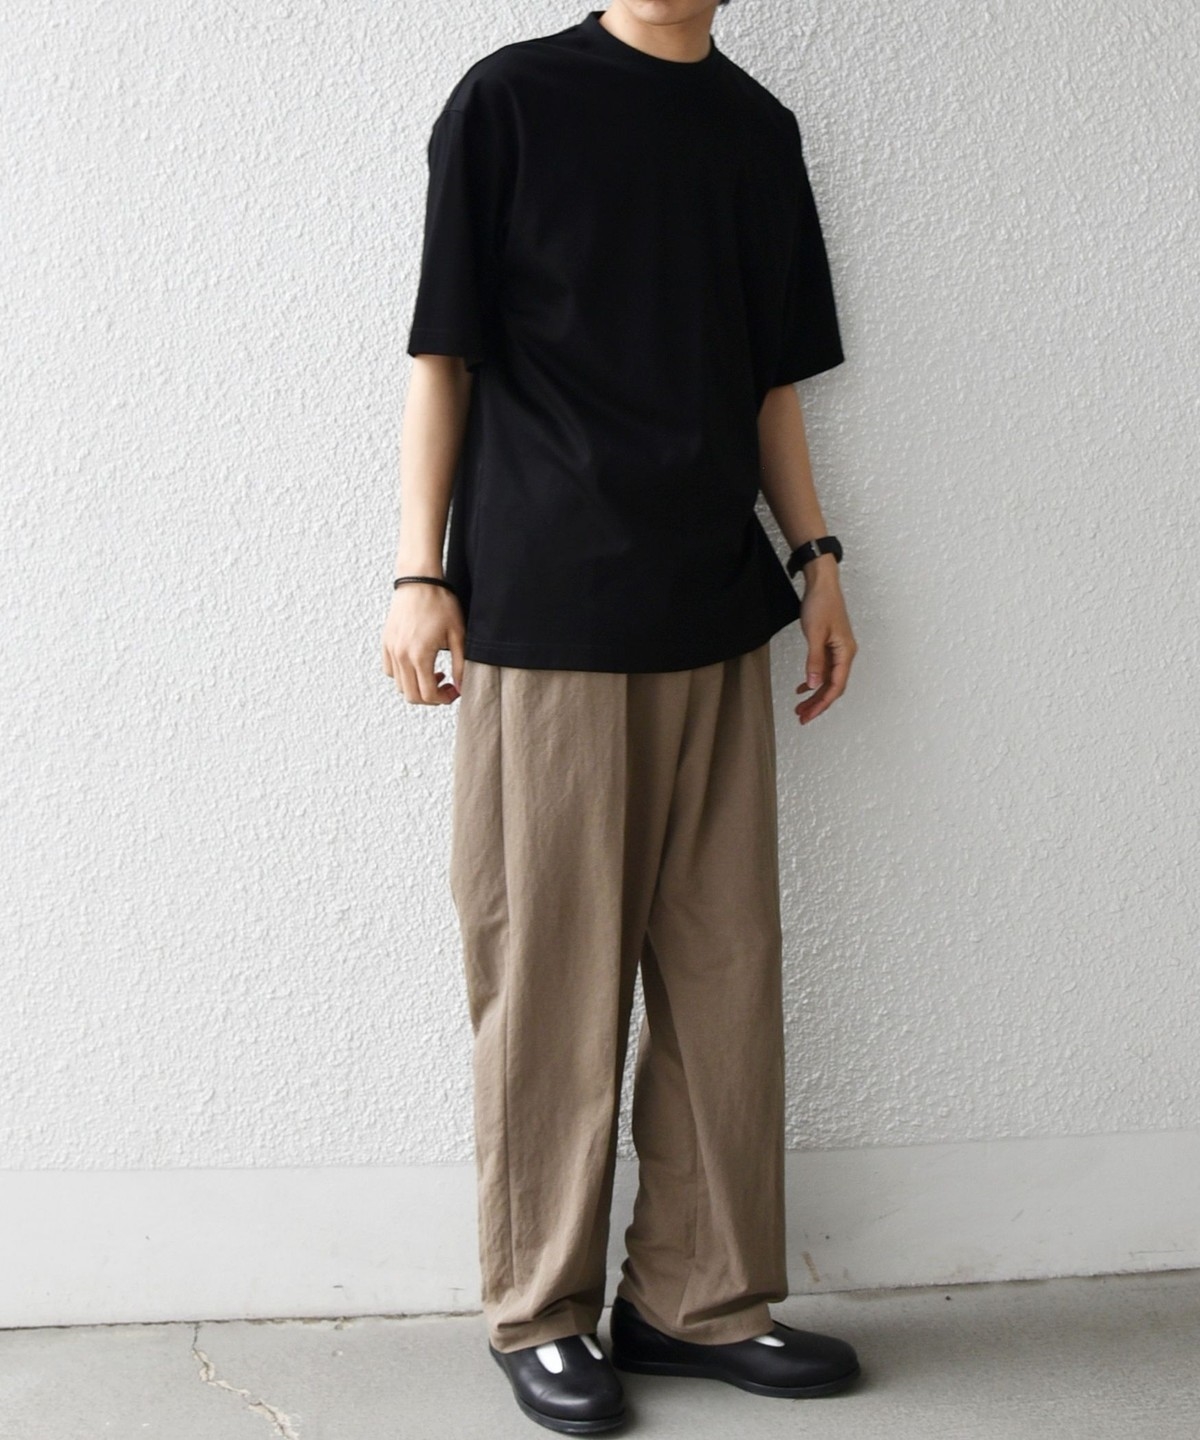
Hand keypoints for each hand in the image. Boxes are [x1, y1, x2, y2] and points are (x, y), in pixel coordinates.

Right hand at [382, 583, 464, 703]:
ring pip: (400, 686)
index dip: (444, 699)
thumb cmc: (441, 604)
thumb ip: (460, 666)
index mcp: (419, 656)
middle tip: (446, 686)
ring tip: (433, 673)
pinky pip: (390, 671)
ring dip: (417, 687)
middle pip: (412, 696)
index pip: (428, 695)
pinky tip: (417, 664)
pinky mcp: (386, 643)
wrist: (420, 581)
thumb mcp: (458, 636)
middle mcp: (401, 656)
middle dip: (431, 698)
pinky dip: (403, 676)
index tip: (454, 691)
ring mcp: (391, 649)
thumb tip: (460, 688)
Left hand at [795, 571, 855, 724]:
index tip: (809, 715)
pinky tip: (802, 688)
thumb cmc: (822, 604)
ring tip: (800, 707)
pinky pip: (824, 670)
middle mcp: (845, 654)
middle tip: (802, 717)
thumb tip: (814, 685)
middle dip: (818, 704)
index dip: (822, 704)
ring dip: (815, 695)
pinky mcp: (830, 646)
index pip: (836, 686)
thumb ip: (815, 661)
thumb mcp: (815, 634)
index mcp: (846, 653)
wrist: (822, 583)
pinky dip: (813, 680)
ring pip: (828, 680)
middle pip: (833, 687)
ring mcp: (838, 650)